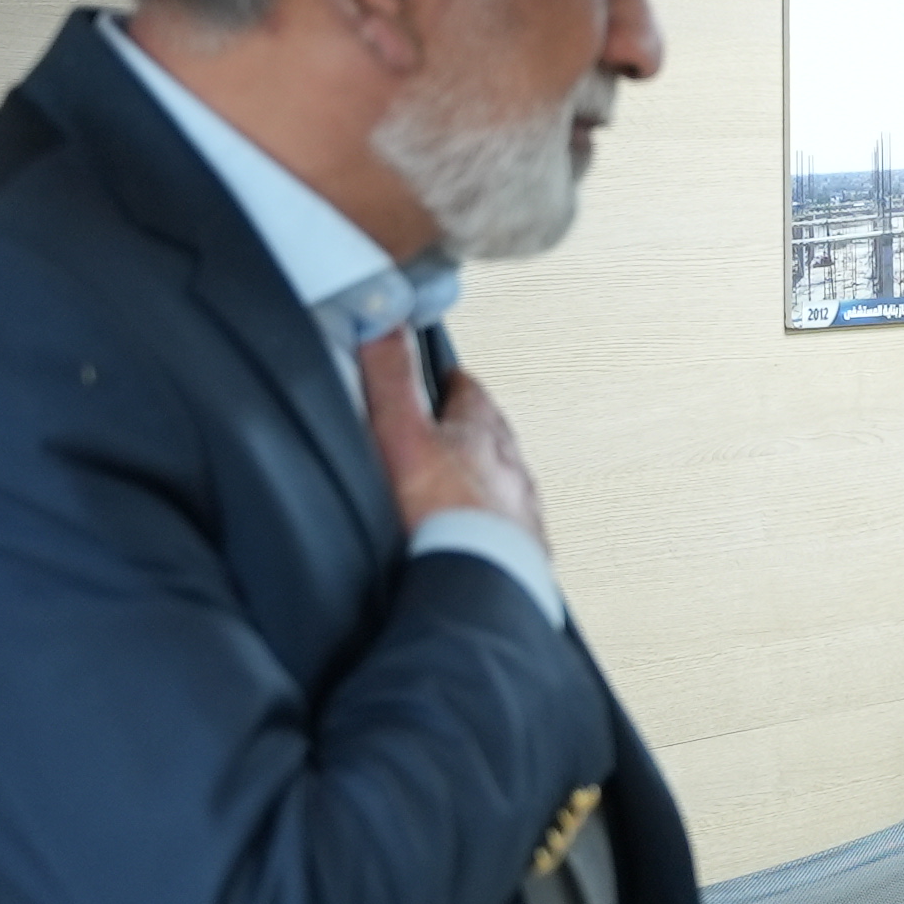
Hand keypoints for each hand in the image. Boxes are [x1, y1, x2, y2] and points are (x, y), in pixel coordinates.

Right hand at [359, 328, 546, 545]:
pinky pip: (508, 528)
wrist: (481, 582)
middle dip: (474, 431)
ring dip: (486, 479)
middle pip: (494, 438)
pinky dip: (492, 524)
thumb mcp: (403, 433)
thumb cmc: (444, 514)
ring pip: (505, 483)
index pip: (471, 393)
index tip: (448, 376)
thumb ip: (391, 378)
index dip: (453, 382)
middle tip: (456, 427)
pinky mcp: (520, 552)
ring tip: (465, 483)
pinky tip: (476, 536)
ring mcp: (519, 513)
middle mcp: (510, 471)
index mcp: (483, 435)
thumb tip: (383, 321)